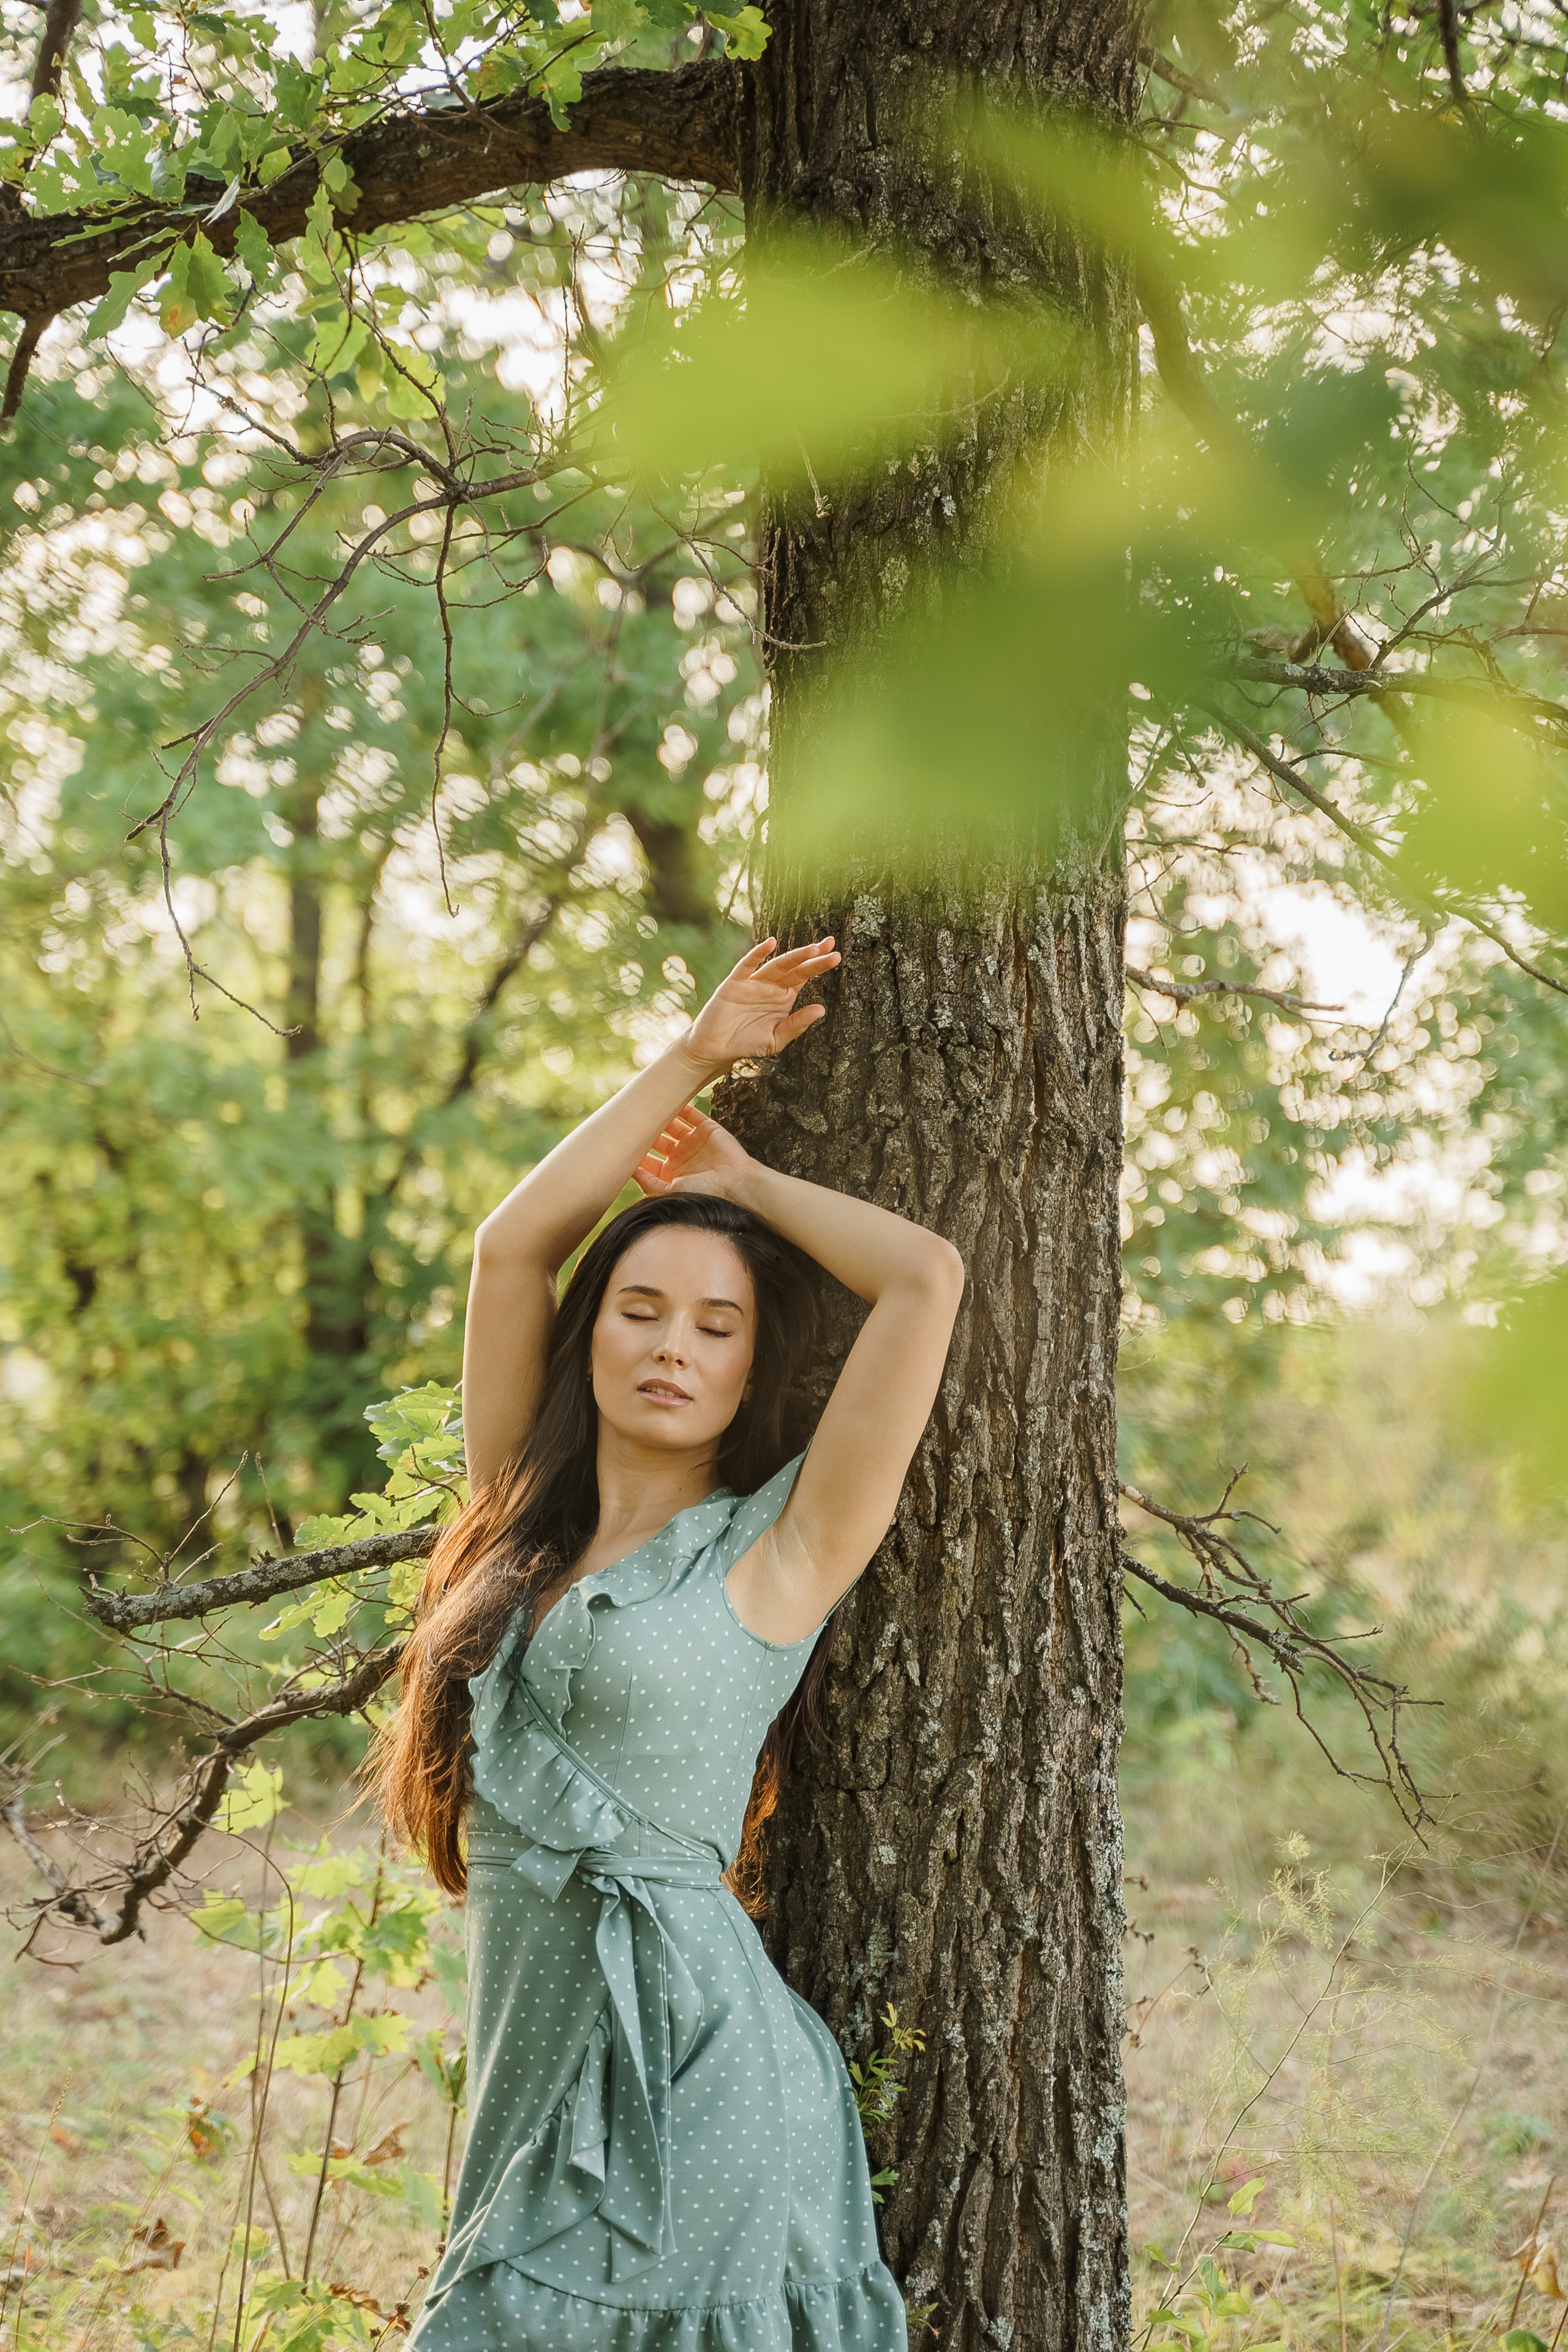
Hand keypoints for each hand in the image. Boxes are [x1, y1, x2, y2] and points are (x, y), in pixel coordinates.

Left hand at [634, 1107, 755, 1200]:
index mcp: (672, 1174)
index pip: (648, 1161)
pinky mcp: (707, 1130)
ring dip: (659, 1117)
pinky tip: (668, 1097)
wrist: (735, 1184)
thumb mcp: (670, 1192)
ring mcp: (694, 1142)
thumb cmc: (703, 1193)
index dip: (635, 1154)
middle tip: (628, 1120)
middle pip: (656, 1141)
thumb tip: (628, 1171)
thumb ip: (648, 1183)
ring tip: (646, 1106)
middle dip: (643, 1132)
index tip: (619, 1143)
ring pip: (672, 1125)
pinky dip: (681, 1106)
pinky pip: (692, 1114)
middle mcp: (681, 1158)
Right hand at [680, 936, 839, 1077]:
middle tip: (831, 944)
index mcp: (783, 997)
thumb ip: (797, 1024)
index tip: (836, 954)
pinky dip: (757, 954)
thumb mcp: (776, 1039)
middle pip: (795, 968)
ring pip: (776, 965)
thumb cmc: (747, 1044)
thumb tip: (821, 1009)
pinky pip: (747, 966)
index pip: (804, 976)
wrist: (716, 1050)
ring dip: (794, 957)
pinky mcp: (734, 983)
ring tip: (813, 950)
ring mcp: (753, 983)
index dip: (819, 965)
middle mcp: (771, 986)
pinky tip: (771, 944)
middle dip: (813, 956)